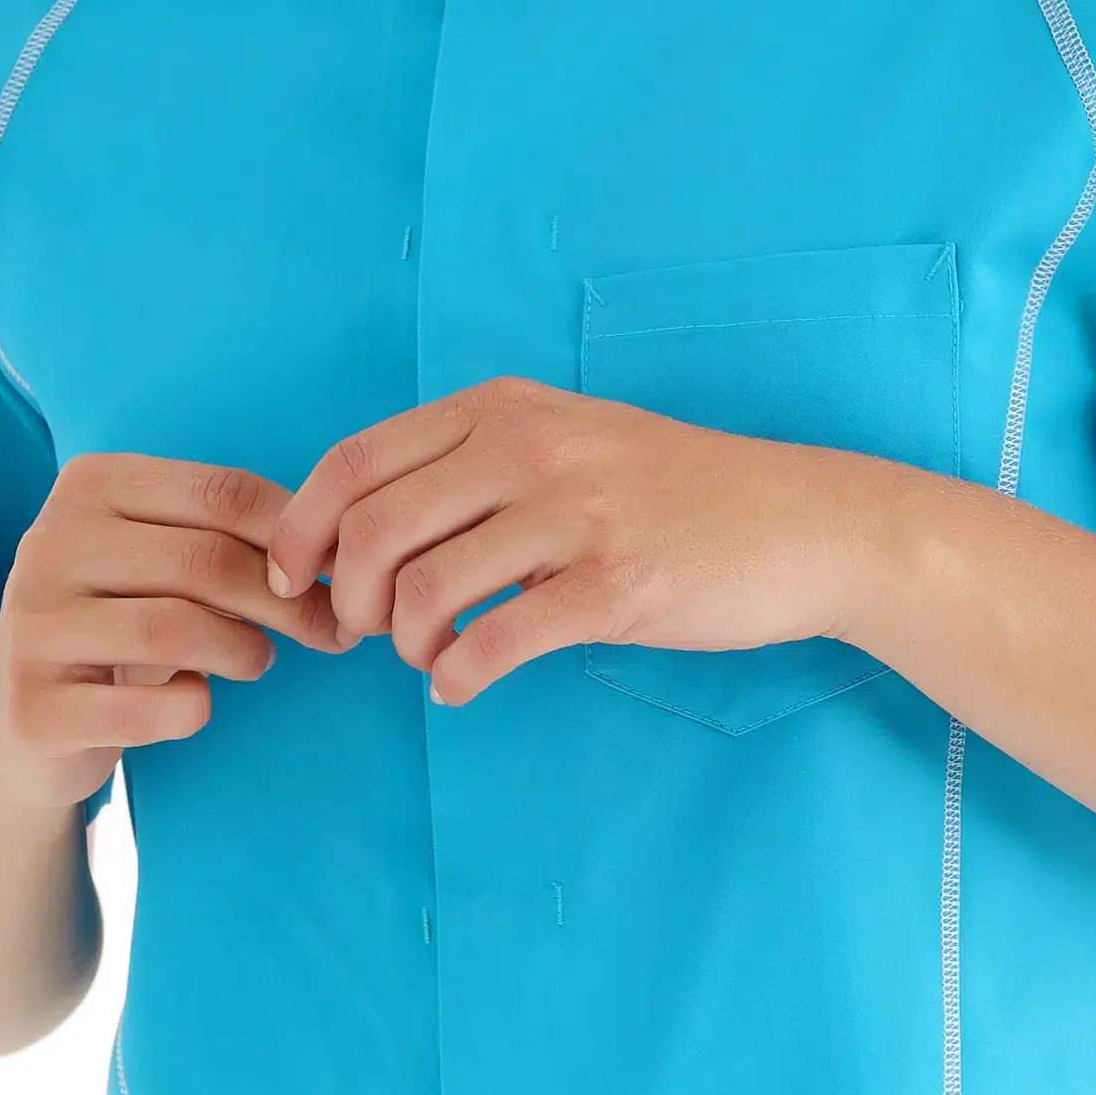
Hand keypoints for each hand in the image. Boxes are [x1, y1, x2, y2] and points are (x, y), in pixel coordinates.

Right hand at [0, 450, 346, 807]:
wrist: (16, 719)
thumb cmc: (115, 624)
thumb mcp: (159, 560)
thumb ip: (231, 539)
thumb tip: (341, 553)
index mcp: (88, 486)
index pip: (222, 493)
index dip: (298, 536)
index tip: (337, 575)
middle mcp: (49, 544)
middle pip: (207, 561)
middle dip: (290, 602)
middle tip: (330, 631)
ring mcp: (34, 626)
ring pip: (178, 630)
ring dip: (246, 652)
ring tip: (259, 661)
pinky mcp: (35, 706)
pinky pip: (153, 707)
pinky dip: (195, 708)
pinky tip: (194, 700)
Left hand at [265, 378, 865, 704]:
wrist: (802, 523)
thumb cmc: (674, 493)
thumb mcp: (568, 441)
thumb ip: (473, 469)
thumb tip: (359, 536)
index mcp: (505, 408)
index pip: (355, 460)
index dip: (301, 528)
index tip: (293, 577)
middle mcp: (531, 449)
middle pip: (375, 532)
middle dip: (348, 600)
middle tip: (364, 634)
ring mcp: (575, 517)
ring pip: (425, 591)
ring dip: (405, 644)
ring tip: (428, 658)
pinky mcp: (614, 587)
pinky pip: (493, 643)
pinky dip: (457, 678)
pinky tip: (464, 686)